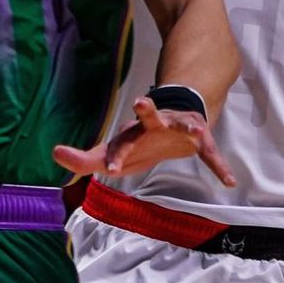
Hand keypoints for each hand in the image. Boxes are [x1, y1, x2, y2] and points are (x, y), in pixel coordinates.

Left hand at [57, 95, 235, 187]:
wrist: (175, 126)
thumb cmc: (140, 142)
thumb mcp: (113, 153)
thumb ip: (84, 158)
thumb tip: (54, 152)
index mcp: (133, 133)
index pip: (121, 143)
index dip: (116, 155)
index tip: (110, 168)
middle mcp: (155, 126)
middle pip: (148, 116)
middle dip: (146, 109)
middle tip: (140, 101)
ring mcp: (177, 130)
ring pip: (183, 125)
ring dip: (187, 128)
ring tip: (197, 130)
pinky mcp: (197, 139)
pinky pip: (210, 153)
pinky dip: (219, 166)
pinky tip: (229, 181)